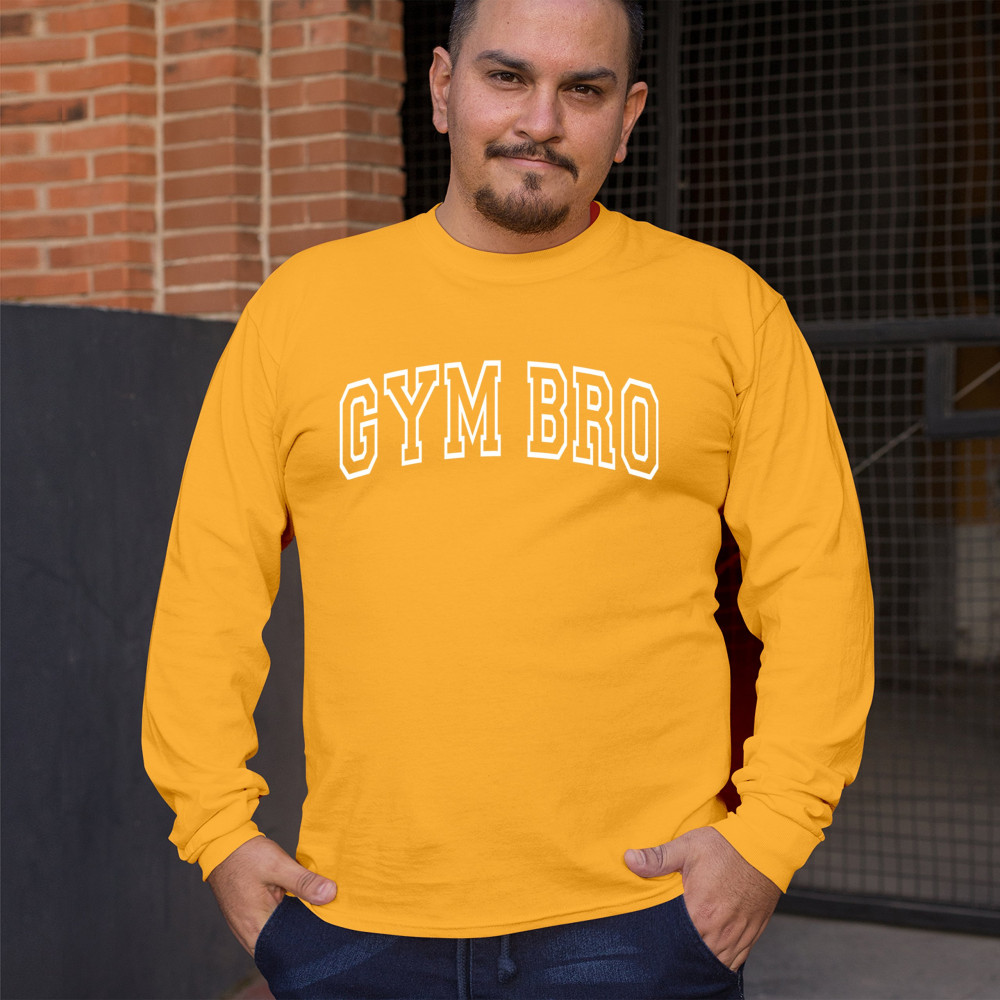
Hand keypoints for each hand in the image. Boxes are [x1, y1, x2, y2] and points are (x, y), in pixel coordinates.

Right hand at [207, 836, 336, 955]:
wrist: (222, 844)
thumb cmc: (246, 856)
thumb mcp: (278, 865)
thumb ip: (304, 882)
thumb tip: (331, 894)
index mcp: (255, 927)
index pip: (286, 951)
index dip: (307, 945)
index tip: (326, 933)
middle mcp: (248, 933)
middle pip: (282, 946)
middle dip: (302, 936)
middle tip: (326, 922)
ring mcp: (246, 926)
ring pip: (276, 936)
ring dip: (293, 926)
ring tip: (315, 914)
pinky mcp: (248, 916)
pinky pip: (270, 925)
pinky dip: (284, 919)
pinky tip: (299, 907)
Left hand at [624, 826, 779, 969]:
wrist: (765, 847)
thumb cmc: (726, 846)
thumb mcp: (687, 846)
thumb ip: (657, 858)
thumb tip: (629, 859)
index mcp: (700, 911)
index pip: (673, 940)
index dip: (662, 941)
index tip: (653, 937)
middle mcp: (719, 930)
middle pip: (693, 955)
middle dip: (679, 953)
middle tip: (668, 947)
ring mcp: (737, 934)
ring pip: (715, 962)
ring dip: (701, 959)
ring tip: (687, 952)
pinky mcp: (751, 933)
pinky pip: (735, 960)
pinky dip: (722, 961)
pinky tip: (710, 954)